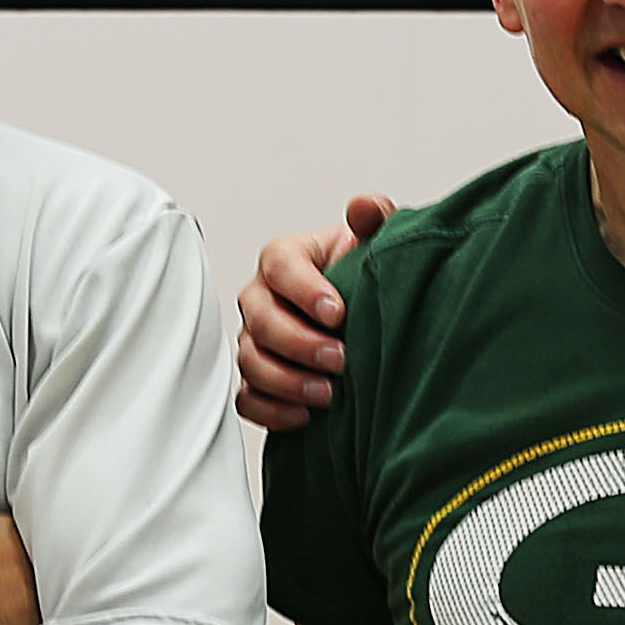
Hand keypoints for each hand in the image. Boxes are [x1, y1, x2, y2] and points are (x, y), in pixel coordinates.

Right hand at [232, 198, 389, 432]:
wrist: (367, 318)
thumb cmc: (365, 276)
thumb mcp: (377, 242)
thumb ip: (374, 219)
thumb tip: (363, 207)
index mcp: (286, 259)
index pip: (280, 266)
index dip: (304, 290)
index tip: (338, 313)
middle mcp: (263, 299)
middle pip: (261, 319)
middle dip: (299, 344)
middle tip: (339, 359)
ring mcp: (257, 340)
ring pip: (251, 361)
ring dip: (287, 382)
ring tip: (327, 393)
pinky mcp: (259, 378)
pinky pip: (247, 398)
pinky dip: (271, 411)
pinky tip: (304, 416)